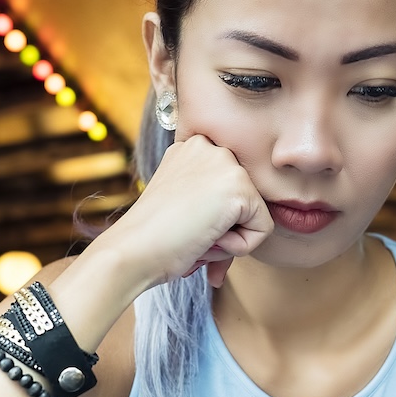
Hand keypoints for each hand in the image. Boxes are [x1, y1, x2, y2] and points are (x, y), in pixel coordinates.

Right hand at [96, 134, 272, 288]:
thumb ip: (211, 208)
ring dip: (231, 239)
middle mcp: (210, 147)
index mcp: (192, 149)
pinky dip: (240, 247)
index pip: (229, 191)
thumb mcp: (183, 208)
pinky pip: (263, 230)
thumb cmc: (152, 238)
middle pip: (245, 201)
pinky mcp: (239, 186)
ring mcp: (226, 163)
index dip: (214, 221)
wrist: (133, 249)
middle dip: (225, 230)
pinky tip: (206, 238)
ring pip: (256, 215)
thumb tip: (233, 234)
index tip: (185, 230)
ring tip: (196, 236)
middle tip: (191, 238)